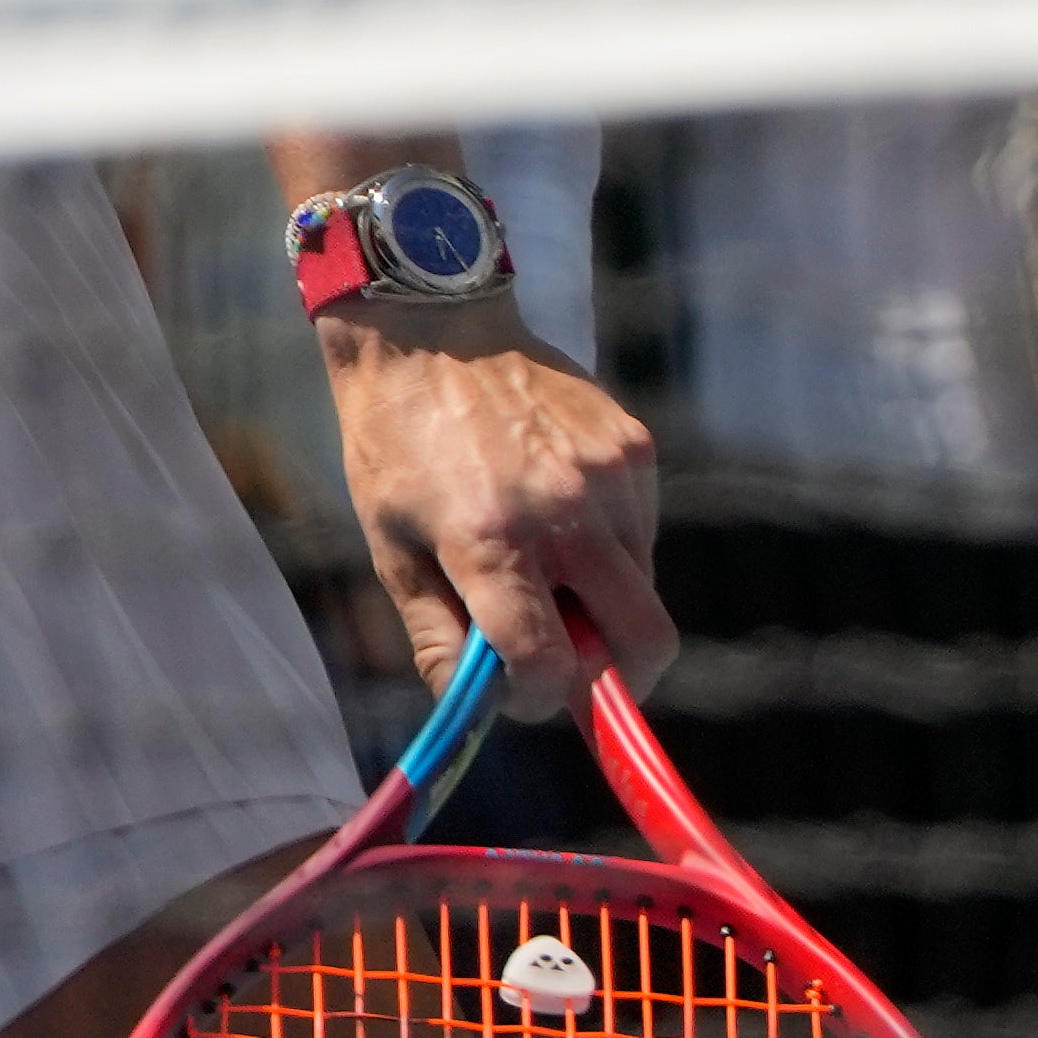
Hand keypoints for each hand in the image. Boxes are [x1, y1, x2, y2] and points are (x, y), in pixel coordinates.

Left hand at [316, 290, 673, 721]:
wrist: (430, 330)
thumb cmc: (398, 444)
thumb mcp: (390, 547)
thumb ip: (439, 635)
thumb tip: (480, 707)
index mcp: (492, 542)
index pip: (551, 665)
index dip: (540, 701)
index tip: (520, 692)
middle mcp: (565, 511)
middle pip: (645, 641)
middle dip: (619, 680)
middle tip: (575, 671)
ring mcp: (611, 475)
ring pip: (646, 587)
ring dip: (606, 605)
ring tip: (547, 565)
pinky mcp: (635, 444)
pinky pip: (643, 532)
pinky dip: (612, 548)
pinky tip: (559, 510)